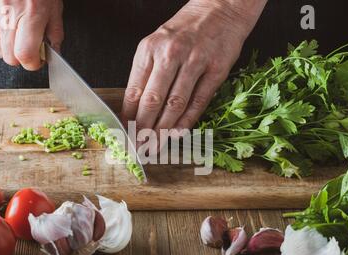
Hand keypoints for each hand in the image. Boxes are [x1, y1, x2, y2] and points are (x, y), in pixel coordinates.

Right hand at [0, 0, 63, 69]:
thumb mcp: (55, 8)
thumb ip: (55, 34)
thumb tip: (54, 53)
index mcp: (31, 15)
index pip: (25, 54)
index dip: (34, 63)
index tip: (39, 60)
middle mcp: (9, 16)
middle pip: (10, 58)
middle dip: (22, 58)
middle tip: (31, 47)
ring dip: (10, 49)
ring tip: (20, 35)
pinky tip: (8, 25)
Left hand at [122, 0, 265, 134]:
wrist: (220, 9)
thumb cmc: (185, 30)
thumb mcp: (157, 44)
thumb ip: (146, 73)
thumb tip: (135, 108)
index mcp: (149, 49)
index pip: (134, 90)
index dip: (129, 116)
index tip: (126, 132)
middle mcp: (170, 54)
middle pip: (152, 100)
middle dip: (144, 129)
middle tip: (140, 146)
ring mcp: (195, 62)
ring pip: (175, 104)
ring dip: (164, 130)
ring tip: (156, 146)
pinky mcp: (216, 70)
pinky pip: (198, 102)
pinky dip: (187, 121)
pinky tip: (178, 134)